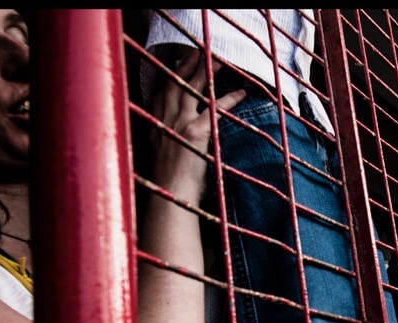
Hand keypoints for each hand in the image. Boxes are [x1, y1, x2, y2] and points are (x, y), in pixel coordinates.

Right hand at [149, 49, 245, 205]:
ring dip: (208, 72)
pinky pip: (214, 109)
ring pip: (193, 89)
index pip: (161, 92)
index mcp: (156, 125)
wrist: (171, 198)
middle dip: (188, 64)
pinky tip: (241, 93)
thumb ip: (169, 143)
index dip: (170, 74)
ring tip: (220, 60)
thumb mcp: (164, 158)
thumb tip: (180, 140)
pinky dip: (229, 100)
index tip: (177, 60)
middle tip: (199, 50)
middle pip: (176, 83)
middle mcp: (165, 120)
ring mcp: (179, 125)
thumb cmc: (170, 185)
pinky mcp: (195, 133)